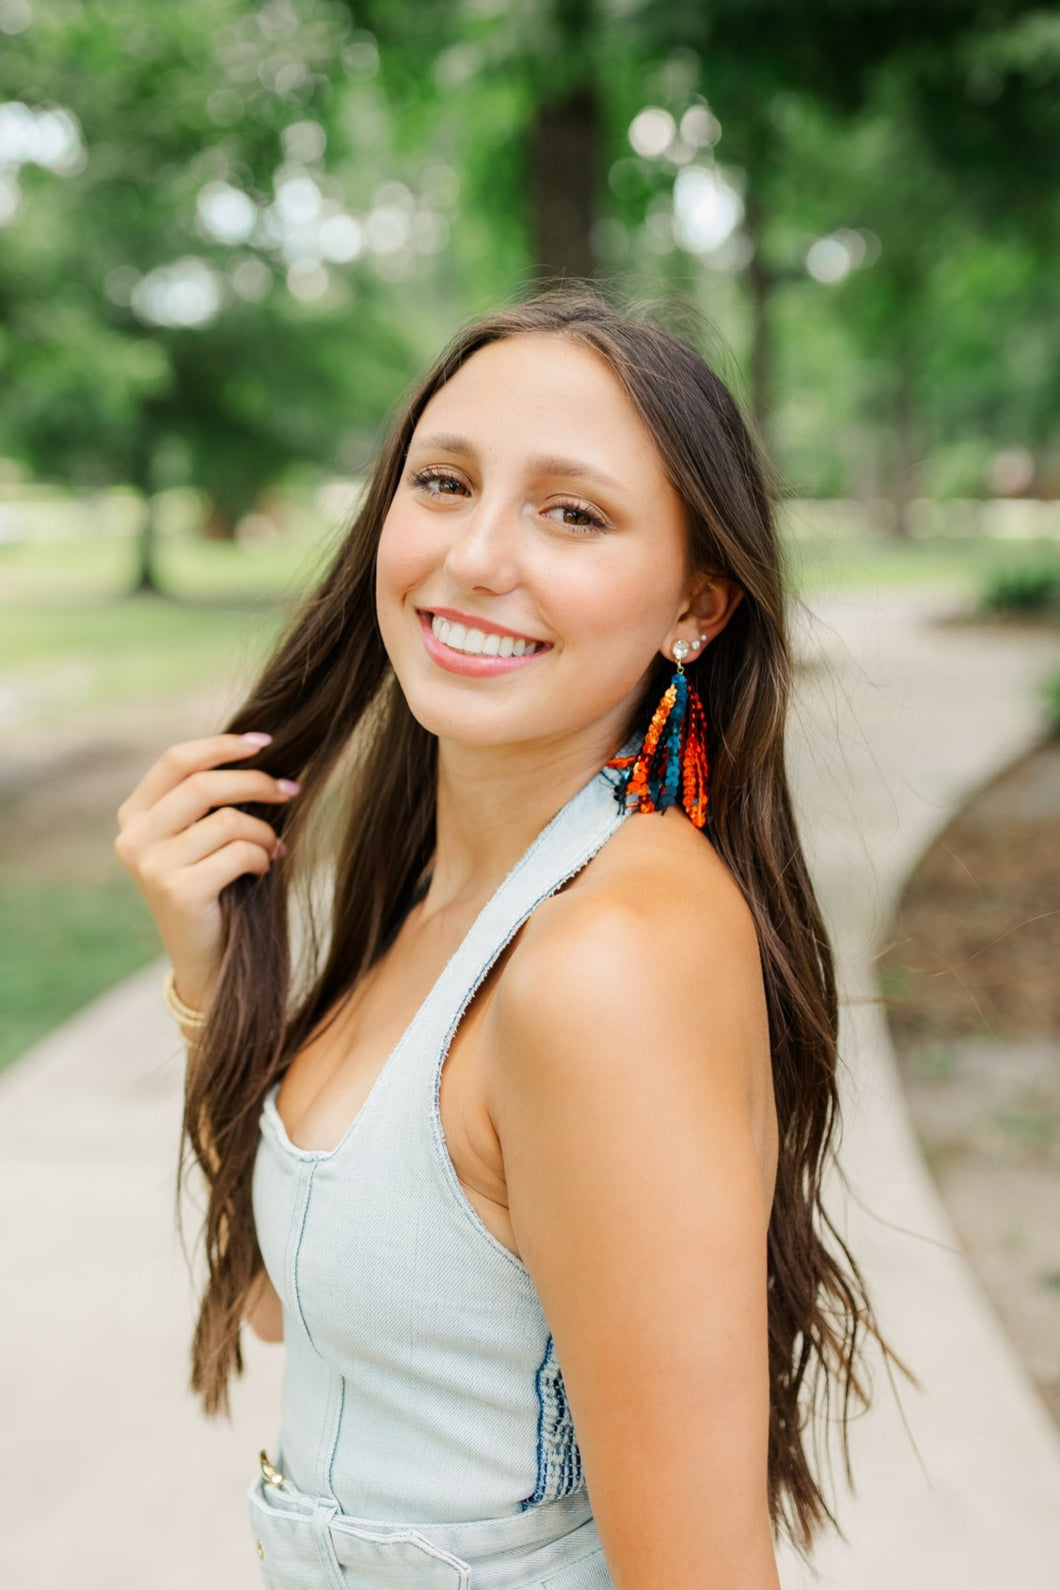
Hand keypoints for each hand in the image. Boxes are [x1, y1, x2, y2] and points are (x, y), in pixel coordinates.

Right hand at [114, 732, 299, 1012]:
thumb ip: (212, 799)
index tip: (265, 742)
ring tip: (275, 848)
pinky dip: (262, 857)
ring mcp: (151, 865)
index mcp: (135, 816)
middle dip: (257, 782)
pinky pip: (239, 853)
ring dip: (265, 832)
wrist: (207, 962)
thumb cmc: (215, 890)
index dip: (222, 745)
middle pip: (204, 784)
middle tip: (291, 791)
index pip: (176, 760)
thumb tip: (263, 750)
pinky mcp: (177, 891)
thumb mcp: (203, 838)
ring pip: (227, 820)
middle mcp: (133, 838)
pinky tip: (263, 870)